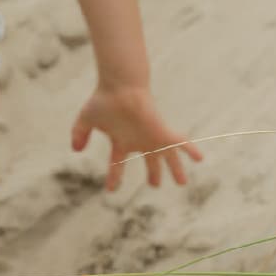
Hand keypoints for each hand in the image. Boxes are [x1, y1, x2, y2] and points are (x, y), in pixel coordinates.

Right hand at [71, 85, 202, 190]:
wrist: (120, 86)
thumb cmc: (104, 100)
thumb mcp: (86, 119)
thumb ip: (79, 133)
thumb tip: (75, 150)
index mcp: (122, 141)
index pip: (118, 163)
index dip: (114, 176)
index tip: (111, 190)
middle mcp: (139, 141)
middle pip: (149, 162)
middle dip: (154, 174)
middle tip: (155, 184)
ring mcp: (152, 138)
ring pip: (167, 157)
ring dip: (175, 170)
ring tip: (182, 183)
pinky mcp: (162, 132)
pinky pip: (180, 143)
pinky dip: (189, 150)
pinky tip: (199, 158)